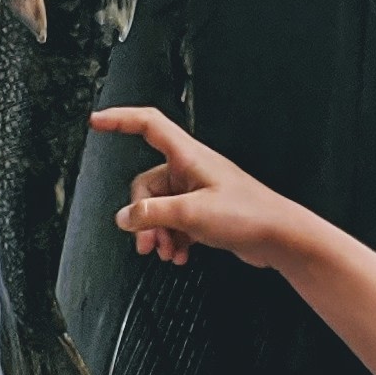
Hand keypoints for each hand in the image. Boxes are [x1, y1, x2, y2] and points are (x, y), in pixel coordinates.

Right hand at [91, 107, 309, 272]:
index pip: (147, 125)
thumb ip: (153, 215)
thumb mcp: (192, 214)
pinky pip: (174, 221)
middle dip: (143, 216)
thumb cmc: (249, 215)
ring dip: (158, 232)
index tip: (96, 121)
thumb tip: (125, 218)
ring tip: (166, 252)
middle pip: (146, 184)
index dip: (119, 119)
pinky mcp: (203, 211)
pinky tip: (179, 255)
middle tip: (148, 241)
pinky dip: (172, 238)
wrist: (280, 237)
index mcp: (188, 156)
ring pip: (159, 208)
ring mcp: (196, 191)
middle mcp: (190, 169)